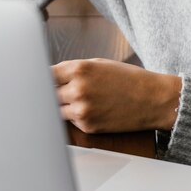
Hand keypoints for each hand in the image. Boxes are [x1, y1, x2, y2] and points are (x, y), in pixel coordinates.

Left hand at [51, 58, 181, 133]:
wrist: (151, 99)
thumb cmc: (126, 78)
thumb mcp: (99, 64)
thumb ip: (73, 69)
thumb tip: (49, 76)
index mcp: (80, 68)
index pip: (46, 74)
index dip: (43, 77)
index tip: (39, 80)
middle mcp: (78, 89)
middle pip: (48, 93)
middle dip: (52, 92)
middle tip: (58, 92)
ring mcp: (81, 110)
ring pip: (56, 110)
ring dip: (62, 105)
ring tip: (78, 100)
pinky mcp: (87, 126)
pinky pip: (71, 121)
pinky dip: (75, 116)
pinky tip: (90, 109)